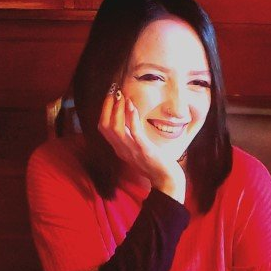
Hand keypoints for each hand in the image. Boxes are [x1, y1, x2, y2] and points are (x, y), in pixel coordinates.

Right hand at [98, 86, 186, 201]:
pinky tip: (132, 106)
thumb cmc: (155, 163)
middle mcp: (121, 149)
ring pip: (115, 129)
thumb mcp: (138, 148)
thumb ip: (131, 136)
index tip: (110, 96)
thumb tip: (129, 117)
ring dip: (117, 111)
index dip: (104, 111)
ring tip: (121, 96)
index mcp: (119, 149)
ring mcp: (131, 150)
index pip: (104, 128)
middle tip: (113, 91)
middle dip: (106, 107)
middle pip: (105, 127)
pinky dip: (131, 118)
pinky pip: (134, 133)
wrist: (166, 179)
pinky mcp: (144, 150)